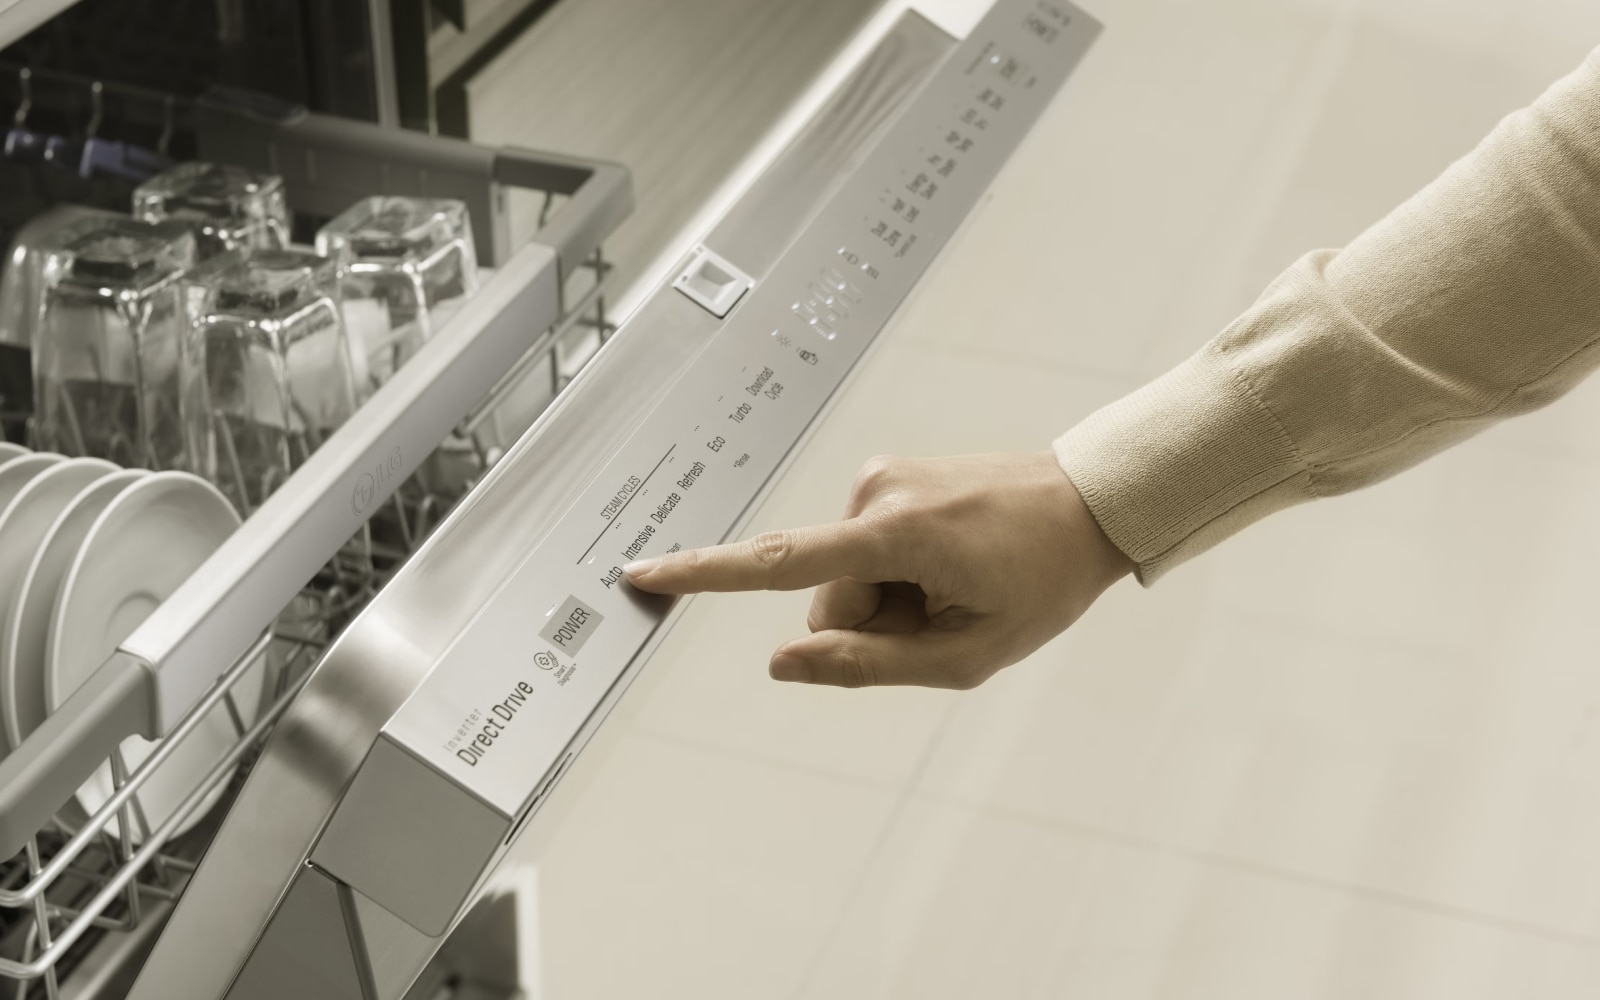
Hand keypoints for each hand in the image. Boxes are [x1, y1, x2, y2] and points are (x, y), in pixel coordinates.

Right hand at [624, 451, 1133, 688]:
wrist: (1091, 503)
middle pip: (828, 598)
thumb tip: (781, 661)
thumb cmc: (1042, 581)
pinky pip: (868, 549)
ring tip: (961, 583)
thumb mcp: (966, 653)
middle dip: (874, 624)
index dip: (704, 575)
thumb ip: (866, 663)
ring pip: (848, 577)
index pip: (778, 564)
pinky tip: (954, 563)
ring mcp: (882, 478)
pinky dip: (899, 571)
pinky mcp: (890, 477)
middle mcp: (875, 492)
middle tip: (951, 615)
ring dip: (892, 598)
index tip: (644, 573)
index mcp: (895, 534)